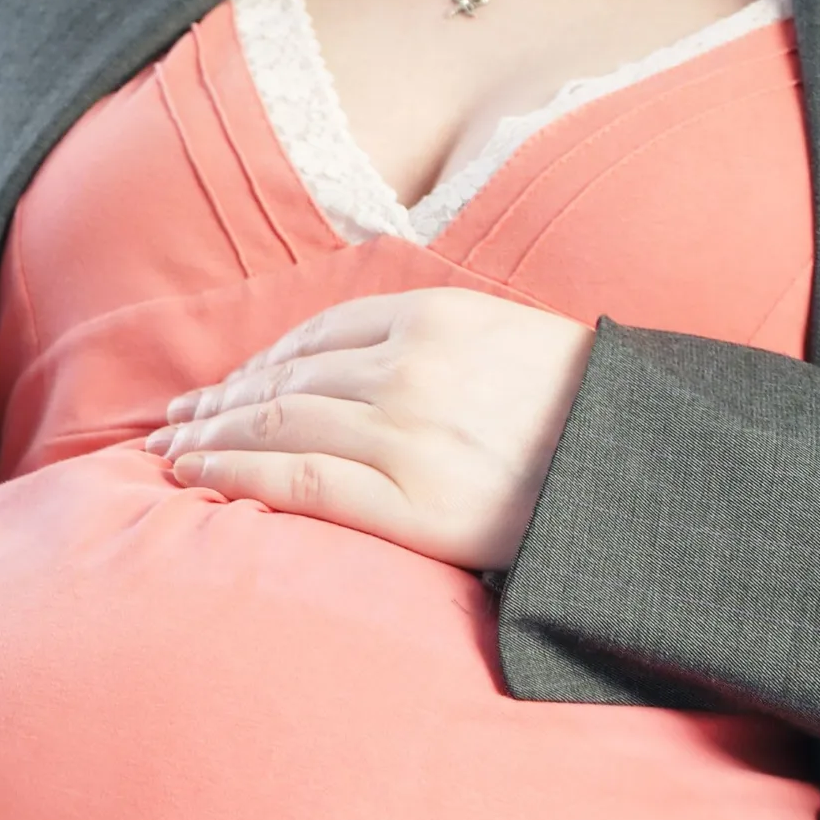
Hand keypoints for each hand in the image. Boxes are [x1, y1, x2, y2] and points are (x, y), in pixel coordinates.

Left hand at [145, 288, 595, 571]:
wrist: (648, 469)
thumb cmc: (587, 415)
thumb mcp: (511, 342)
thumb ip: (435, 344)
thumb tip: (361, 365)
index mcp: (435, 319)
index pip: (315, 338)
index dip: (257, 364)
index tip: (223, 384)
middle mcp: (408, 368)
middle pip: (283, 380)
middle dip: (218, 402)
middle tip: (172, 419)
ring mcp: (404, 434)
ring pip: (274, 425)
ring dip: (209, 436)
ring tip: (171, 449)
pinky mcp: (407, 500)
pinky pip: (293, 481)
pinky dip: (231, 474)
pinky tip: (194, 477)